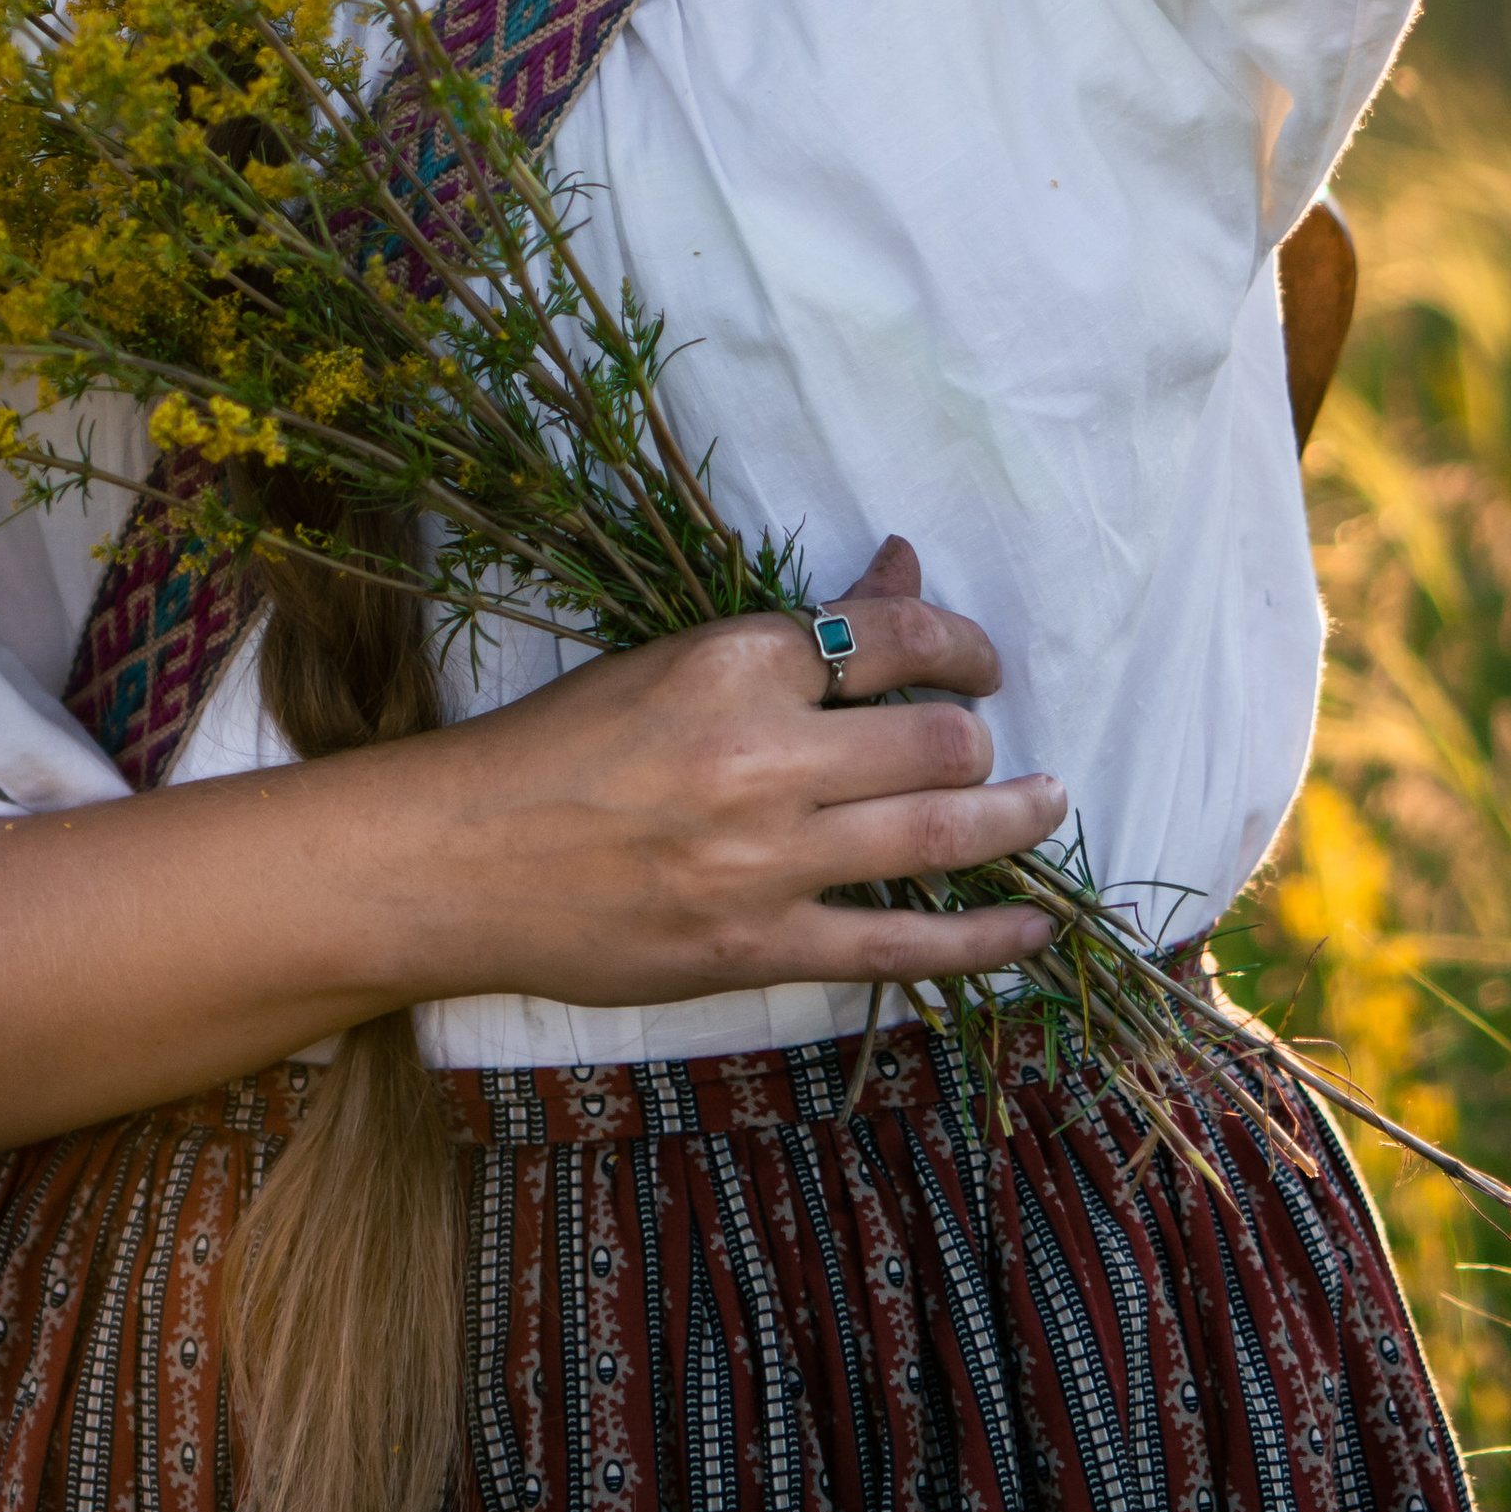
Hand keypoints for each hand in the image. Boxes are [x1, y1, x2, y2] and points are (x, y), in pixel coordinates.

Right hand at [394, 533, 1066, 1009]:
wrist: (462, 859)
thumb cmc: (561, 746)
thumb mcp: (676, 659)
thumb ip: (803, 626)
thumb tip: (905, 562)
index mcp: (736, 662)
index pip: (893, 634)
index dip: (961, 641)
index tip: (977, 660)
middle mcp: (763, 756)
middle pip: (935, 738)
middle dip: (981, 738)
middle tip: (990, 744)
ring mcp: (766, 861)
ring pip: (940, 835)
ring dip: (1016, 817)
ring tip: (1048, 802)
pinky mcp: (759, 949)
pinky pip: (905, 946)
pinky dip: (984, 940)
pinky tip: (1033, 928)